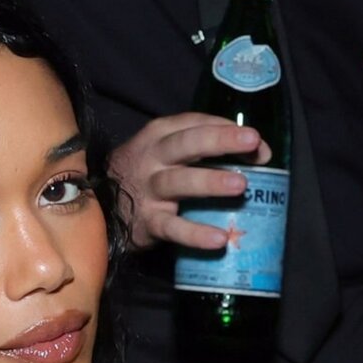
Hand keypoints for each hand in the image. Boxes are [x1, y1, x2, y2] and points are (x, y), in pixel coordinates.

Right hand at [107, 113, 268, 249]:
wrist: (100, 207)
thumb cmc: (147, 176)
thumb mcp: (168, 154)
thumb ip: (208, 151)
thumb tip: (262, 154)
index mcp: (160, 135)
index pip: (194, 123)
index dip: (225, 128)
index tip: (255, 139)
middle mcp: (152, 158)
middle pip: (186, 144)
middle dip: (220, 140)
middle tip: (252, 141)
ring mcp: (148, 190)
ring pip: (179, 182)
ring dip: (210, 182)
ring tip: (241, 185)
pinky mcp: (146, 222)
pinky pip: (172, 228)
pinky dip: (195, 234)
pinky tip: (219, 239)